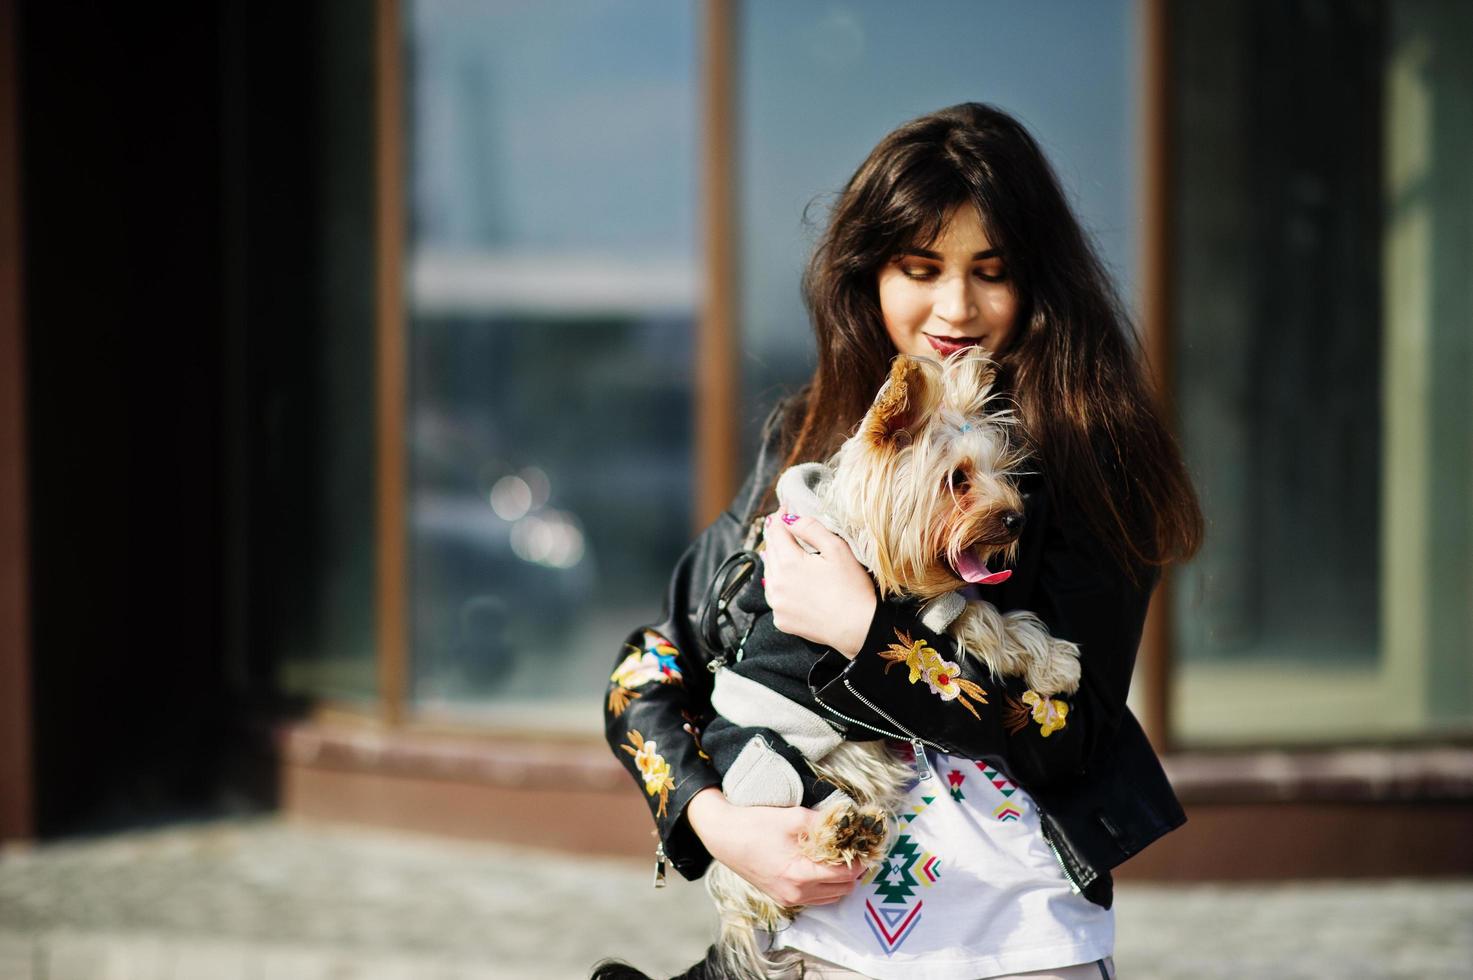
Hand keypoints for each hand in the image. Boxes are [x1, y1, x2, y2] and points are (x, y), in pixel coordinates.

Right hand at [686, 788, 862, 905]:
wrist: (723, 836)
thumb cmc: (756, 824)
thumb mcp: (794, 817)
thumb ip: (825, 824)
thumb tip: (849, 823)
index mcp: (801, 875)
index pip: (846, 874)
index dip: (860, 859)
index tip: (865, 844)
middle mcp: (797, 894)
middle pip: (843, 889)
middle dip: (853, 870)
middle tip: (854, 849)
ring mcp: (788, 899)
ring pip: (831, 896)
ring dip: (840, 880)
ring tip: (839, 856)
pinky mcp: (782, 897)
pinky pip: (815, 898)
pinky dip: (825, 885)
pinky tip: (821, 865)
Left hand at [763, 512, 876, 657]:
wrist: (859, 628)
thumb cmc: (852, 588)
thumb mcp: (837, 549)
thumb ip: (811, 528)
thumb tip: (790, 518)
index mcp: (788, 563)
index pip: (776, 532)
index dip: (780, 517)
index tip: (785, 507)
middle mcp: (776, 584)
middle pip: (770, 552)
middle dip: (776, 536)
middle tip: (782, 525)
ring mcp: (777, 605)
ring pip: (768, 574)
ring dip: (774, 560)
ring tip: (779, 550)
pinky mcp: (781, 620)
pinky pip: (774, 596)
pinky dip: (777, 584)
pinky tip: (786, 581)